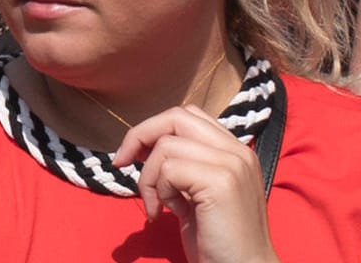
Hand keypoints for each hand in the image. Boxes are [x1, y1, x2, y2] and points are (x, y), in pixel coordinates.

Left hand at [111, 105, 278, 262]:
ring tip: (157, 207)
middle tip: (122, 162)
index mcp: (234, 151)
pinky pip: (169, 169)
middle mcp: (237, 150)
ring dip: (149, 178)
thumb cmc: (219, 244)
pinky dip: (158, 191)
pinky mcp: (221, 181)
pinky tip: (166, 214)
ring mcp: (231, 163)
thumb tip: (144, 151)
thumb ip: (184, 171)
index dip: (155, 129)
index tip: (133, 156)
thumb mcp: (198, 198)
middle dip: (141, 136)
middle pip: (177, 117)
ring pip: (167, 145)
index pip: (189, 116)